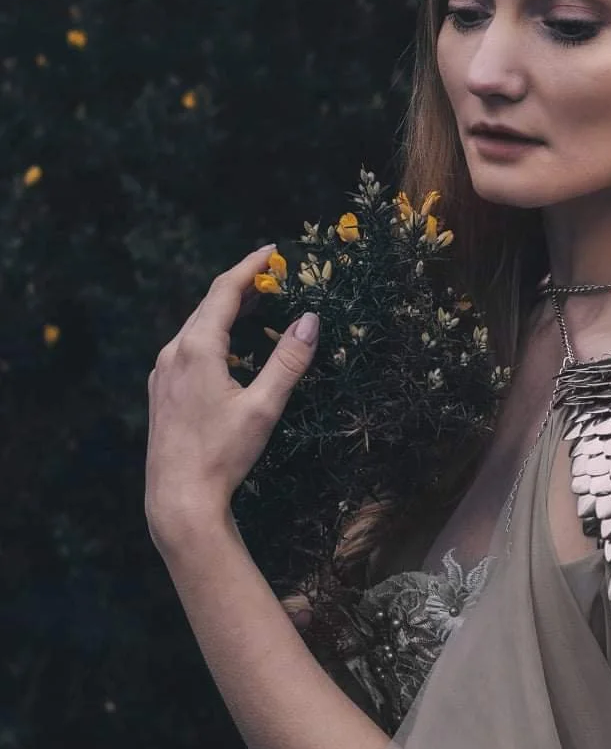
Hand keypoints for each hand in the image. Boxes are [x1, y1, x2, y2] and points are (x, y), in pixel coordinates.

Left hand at [145, 244, 318, 551]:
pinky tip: (229, 348)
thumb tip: (311, 320)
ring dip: (226, 310)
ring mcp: (163, 373)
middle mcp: (173, 353)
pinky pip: (187, 348)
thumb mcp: (264, 407)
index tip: (273, 250)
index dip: (250, 266)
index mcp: (197, 349)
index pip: (225, 291)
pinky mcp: (162, 391)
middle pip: (208, 305)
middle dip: (241, 286)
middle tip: (272, 275)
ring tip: (256, 304)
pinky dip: (213, 334)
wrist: (178, 498)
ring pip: (196, 327)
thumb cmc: (223, 454)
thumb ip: (289, 362)